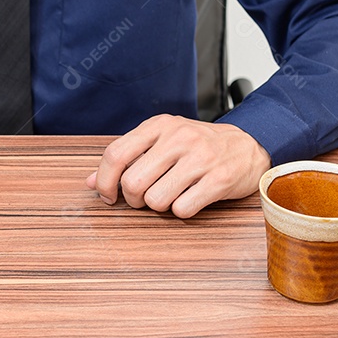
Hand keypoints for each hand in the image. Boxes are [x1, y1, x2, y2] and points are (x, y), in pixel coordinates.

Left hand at [86, 114, 271, 217]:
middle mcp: (178, 138)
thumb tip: (89, 183)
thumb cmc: (197, 146)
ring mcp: (200, 158)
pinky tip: (189, 199)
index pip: (115, 154)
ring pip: (155, 200)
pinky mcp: (218, 180)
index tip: (107, 196)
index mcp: (159, 126)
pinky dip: (181, 211)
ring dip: (157, 207)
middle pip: (133, 182)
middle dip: (133, 199)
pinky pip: (182, 209)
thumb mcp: (160, 142)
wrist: (248, 145)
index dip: (104, 181)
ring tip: (169, 196)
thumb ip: (126, 159)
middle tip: (143, 199)